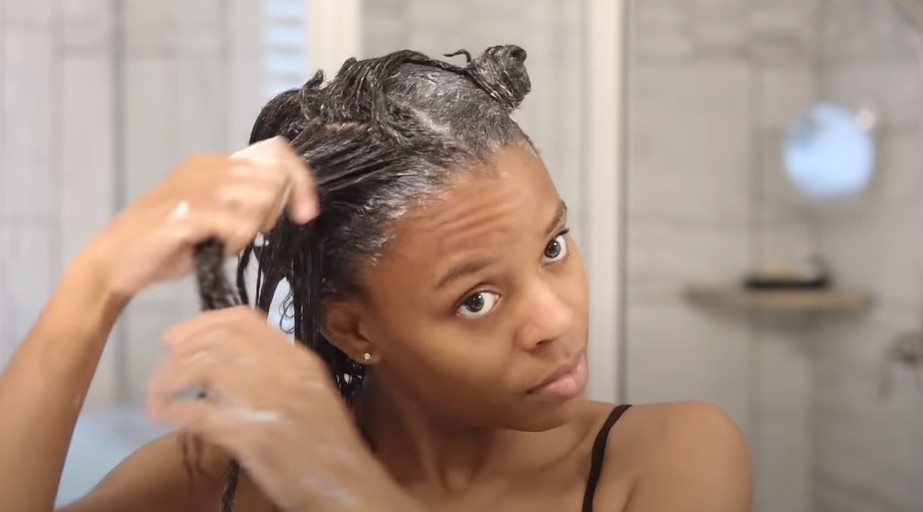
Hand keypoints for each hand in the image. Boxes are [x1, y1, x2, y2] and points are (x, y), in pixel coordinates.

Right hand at [77, 136, 316, 299]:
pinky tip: (219, 248)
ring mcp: (195, 186)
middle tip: (248, 234)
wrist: (115, 262)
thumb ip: (248, 203)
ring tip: (229, 242)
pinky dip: (237, 241)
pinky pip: (237, 223)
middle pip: (275, 177)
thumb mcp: (216, 216)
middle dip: (274, 212)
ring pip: (260, 199)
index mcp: (215, 162)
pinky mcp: (186, 211)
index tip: (307, 213)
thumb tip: (289, 201)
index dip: (301, 181)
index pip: (276, 152)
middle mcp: (207, 166)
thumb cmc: (169, 243)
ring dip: (253, 228)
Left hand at [146, 307, 399, 511]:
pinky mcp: (254, 436)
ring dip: (169, 379)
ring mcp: (269, 402)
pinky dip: (172, 411)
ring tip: (158, 395)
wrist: (347, 485)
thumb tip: (229, 364)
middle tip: (161, 368)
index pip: (244, 320)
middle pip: (218, 339)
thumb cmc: (327, 445)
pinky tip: (162, 416)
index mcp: (298, 359)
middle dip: (180, 351)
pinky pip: (199, 413)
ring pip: (203, 368)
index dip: (202, 323)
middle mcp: (284, 372)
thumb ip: (277, 372)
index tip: (177, 337)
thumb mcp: (311, 393)